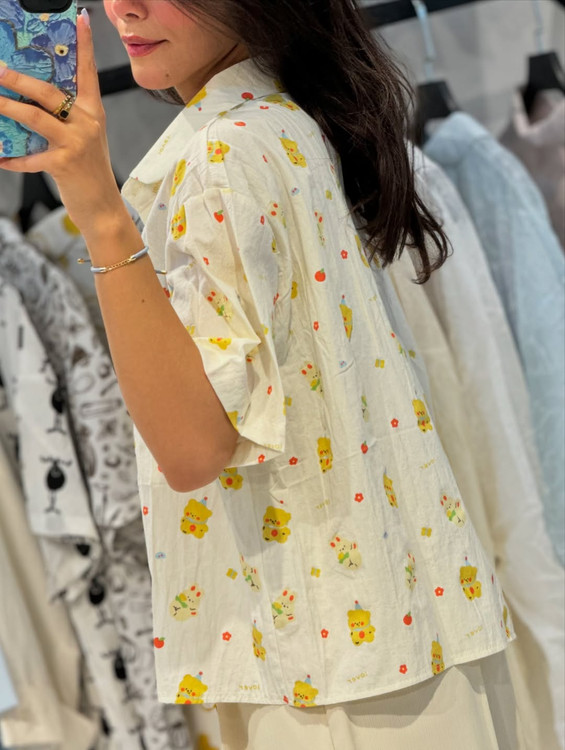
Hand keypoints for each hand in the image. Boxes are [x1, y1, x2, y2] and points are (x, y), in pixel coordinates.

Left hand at [0, 12, 123, 236]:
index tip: (80, 19)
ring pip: (36, 117)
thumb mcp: (83, 140)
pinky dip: (13, 160)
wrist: (103, 209)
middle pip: (49, 92)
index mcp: (94, 113)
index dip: (84, 45)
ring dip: (9, 107)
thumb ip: (63, 120)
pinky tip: (1, 158)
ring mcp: (76, 143)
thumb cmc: (90, 173)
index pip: (88, 72)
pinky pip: (30, 158)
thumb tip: (29, 103)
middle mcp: (87, 124)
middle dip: (19, 80)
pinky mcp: (64, 164)